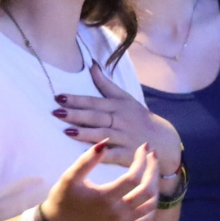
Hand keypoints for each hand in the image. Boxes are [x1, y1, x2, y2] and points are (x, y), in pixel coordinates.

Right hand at [40, 141, 158, 220]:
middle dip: (153, 169)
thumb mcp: (70, 177)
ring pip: (150, 204)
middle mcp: (118, 213)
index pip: (133, 177)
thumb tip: (105, 142)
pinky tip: (148, 191)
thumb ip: (87, 160)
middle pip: (147, 190)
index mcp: (105, 198)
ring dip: (155, 185)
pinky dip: (152, 204)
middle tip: (152, 154)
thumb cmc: (63, 199)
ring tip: (151, 170)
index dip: (141, 160)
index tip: (143, 146)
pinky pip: (146, 218)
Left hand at [54, 61, 181, 175]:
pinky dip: (101, 154)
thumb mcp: (124, 98)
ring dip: (85, 133)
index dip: (76, 99)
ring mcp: (124, 138)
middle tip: (56, 111)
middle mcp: (120, 120)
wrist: (162, 140)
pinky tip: (88, 155)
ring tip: (67, 131)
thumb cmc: (138, 117)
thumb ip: (105, 84)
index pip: (94, 101)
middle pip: (96, 117)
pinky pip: (113, 155)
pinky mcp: (127, 155)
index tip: (59, 97)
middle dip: (77, 114)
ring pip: (103, 134)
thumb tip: (92, 65)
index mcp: (117, 106)